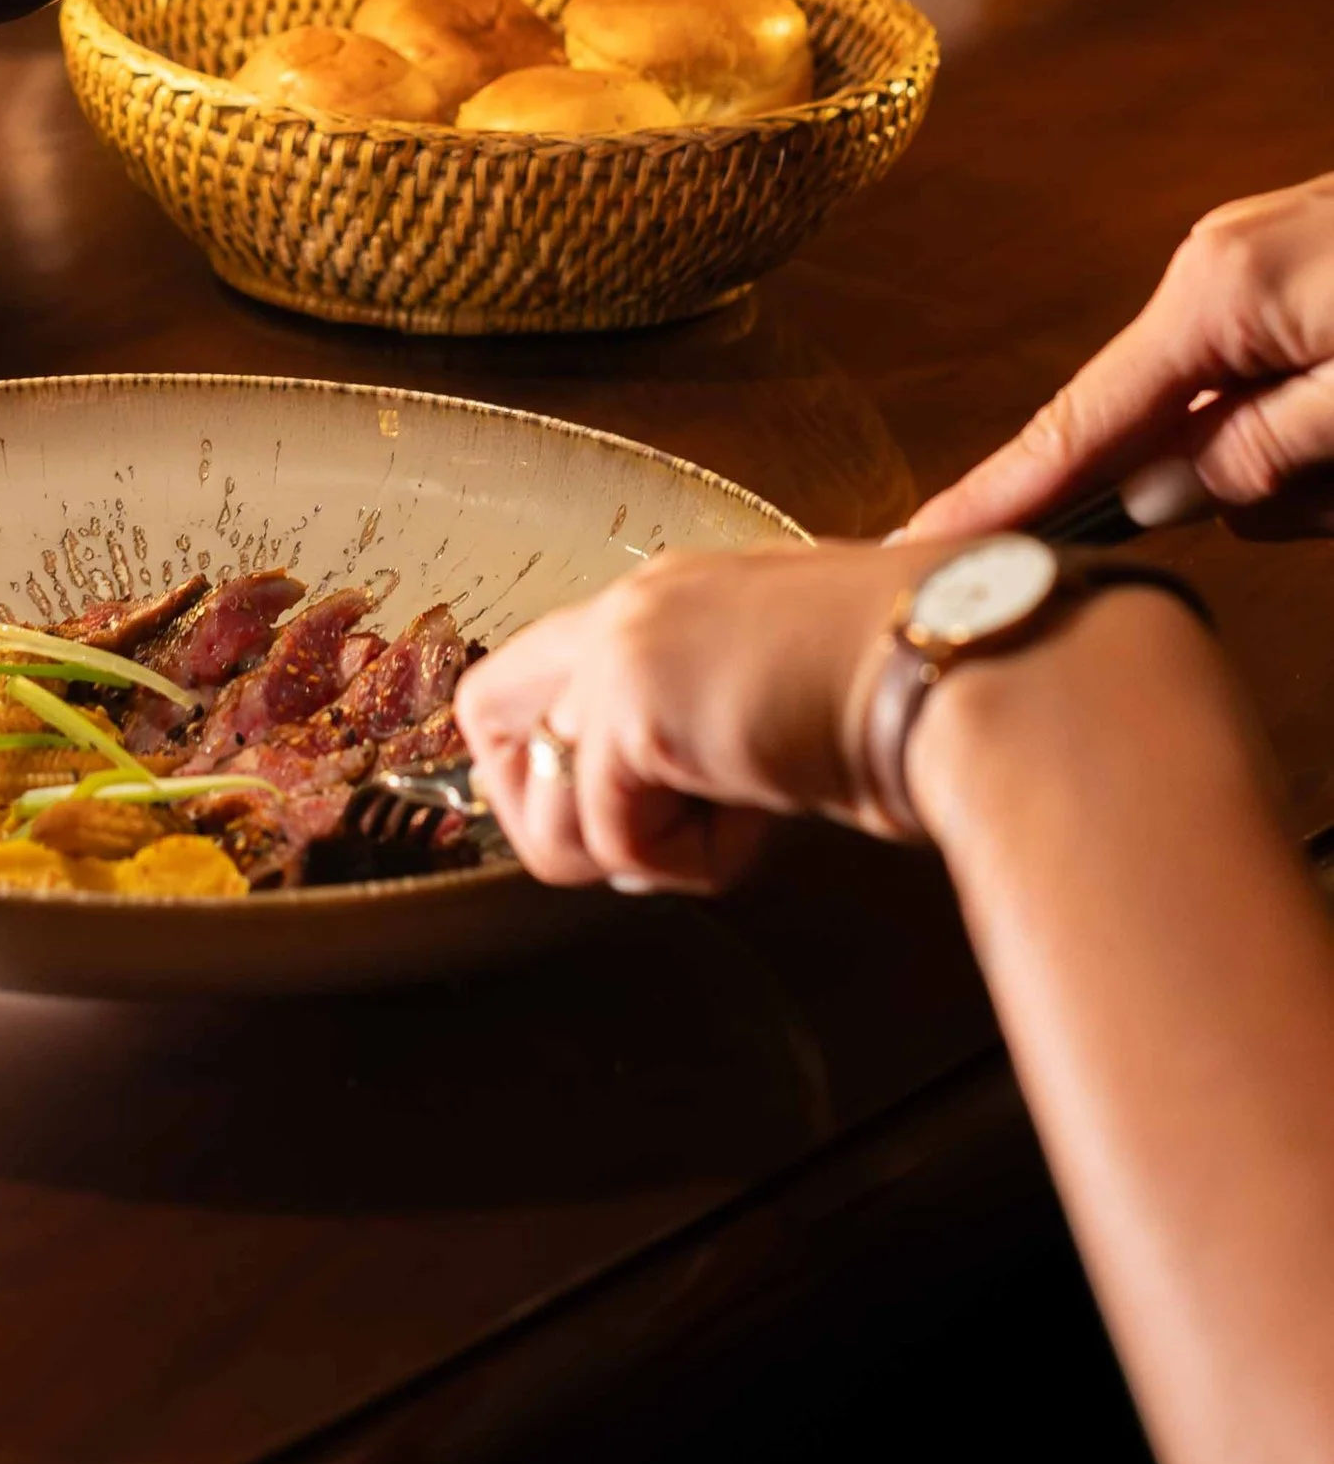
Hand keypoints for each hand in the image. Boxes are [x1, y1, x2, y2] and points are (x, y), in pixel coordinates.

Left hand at [454, 540, 945, 892]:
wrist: (976, 669)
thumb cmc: (921, 694)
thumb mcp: (785, 708)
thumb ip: (702, 743)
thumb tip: (638, 840)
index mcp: (673, 600)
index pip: (547, 678)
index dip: (571, 768)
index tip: (649, 813)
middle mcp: (633, 608)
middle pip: (488, 719)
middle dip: (548, 809)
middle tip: (648, 839)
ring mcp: (623, 646)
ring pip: (541, 800)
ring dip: (637, 849)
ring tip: (732, 823)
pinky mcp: (631, 703)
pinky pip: (611, 837)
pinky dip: (689, 863)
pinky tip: (761, 820)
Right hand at [908, 175, 1333, 546]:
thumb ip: (1259, 453)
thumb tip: (1150, 498)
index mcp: (1215, 293)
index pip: (1077, 423)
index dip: (1002, 495)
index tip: (923, 539)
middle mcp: (1213, 270)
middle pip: (1166, 432)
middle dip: (1248, 486)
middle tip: (1333, 476)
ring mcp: (1252, 267)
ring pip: (1230, 419)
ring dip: (1302, 460)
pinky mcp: (1292, 275)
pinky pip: (1267, 383)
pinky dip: (1317, 419)